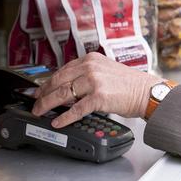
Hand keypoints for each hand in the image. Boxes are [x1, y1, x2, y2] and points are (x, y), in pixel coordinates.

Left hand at [32, 52, 163, 127]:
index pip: (62, 70)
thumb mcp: (105, 70)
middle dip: (43, 93)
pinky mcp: (99, 97)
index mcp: (90, 59)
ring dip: (48, 104)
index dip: (47, 82)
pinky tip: (57, 121)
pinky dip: (64, 117)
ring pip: (63, 94)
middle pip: (58, 81)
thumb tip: (66, 88)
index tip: (39, 90)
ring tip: (40, 111)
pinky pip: (76, 109)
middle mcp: (90, 67)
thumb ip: (86, 74)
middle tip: (35, 103)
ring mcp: (94, 81)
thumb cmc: (128, 84)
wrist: (146, 91)